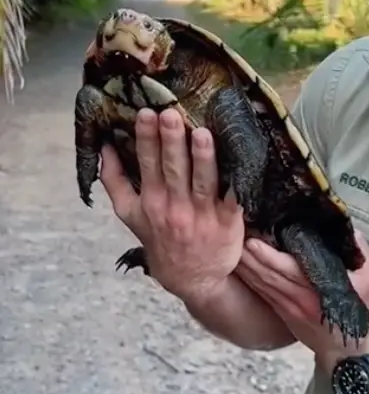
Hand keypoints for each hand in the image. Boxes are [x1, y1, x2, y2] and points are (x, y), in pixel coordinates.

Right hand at [99, 107, 244, 304]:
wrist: (194, 280)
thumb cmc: (162, 239)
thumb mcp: (130, 215)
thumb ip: (115, 182)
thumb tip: (104, 146)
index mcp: (150, 202)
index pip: (147, 165)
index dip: (146, 139)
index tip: (145, 113)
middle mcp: (174, 208)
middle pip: (173, 169)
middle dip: (171, 140)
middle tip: (170, 113)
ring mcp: (202, 216)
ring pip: (202, 182)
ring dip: (202, 157)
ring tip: (202, 133)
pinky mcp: (228, 222)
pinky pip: (232, 198)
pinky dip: (235, 181)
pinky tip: (239, 161)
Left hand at [236, 231, 368, 370]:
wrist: (348, 350)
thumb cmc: (357, 311)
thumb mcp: (367, 277)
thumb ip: (359, 250)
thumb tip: (347, 228)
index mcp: (316, 288)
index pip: (287, 269)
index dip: (268, 254)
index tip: (255, 237)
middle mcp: (296, 296)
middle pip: (266, 273)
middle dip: (249, 253)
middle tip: (235, 234)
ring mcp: (285, 305)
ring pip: (259, 281)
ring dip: (245, 264)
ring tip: (232, 245)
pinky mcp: (280, 311)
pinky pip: (260, 290)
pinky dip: (249, 277)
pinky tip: (239, 265)